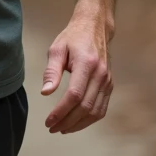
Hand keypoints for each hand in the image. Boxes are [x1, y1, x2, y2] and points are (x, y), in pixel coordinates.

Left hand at [40, 13, 112, 133]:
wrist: (94, 27)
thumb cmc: (73, 37)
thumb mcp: (57, 49)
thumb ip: (51, 71)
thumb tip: (45, 92)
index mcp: (86, 63)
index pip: (74, 95)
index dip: (61, 111)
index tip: (48, 120)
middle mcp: (100, 74)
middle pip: (85, 106)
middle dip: (67, 121)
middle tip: (52, 128)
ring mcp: (107, 80)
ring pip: (95, 111)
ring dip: (79, 124)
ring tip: (63, 128)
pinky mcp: (109, 84)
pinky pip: (102, 108)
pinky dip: (90, 119)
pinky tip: (77, 122)